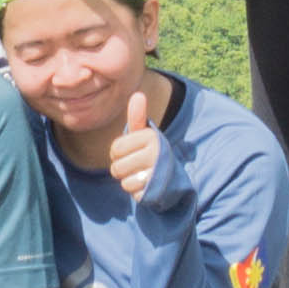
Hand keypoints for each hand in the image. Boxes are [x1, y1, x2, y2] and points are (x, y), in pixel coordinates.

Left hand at [109, 70, 166, 205]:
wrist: (172, 177)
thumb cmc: (151, 151)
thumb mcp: (145, 134)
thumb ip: (137, 117)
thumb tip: (138, 94)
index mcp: (151, 136)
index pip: (115, 149)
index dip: (118, 153)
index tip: (131, 152)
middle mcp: (156, 153)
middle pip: (116, 167)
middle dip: (121, 169)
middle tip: (135, 165)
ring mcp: (157, 173)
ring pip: (124, 181)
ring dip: (128, 181)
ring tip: (141, 175)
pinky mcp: (156, 190)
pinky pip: (133, 193)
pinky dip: (136, 191)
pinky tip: (145, 185)